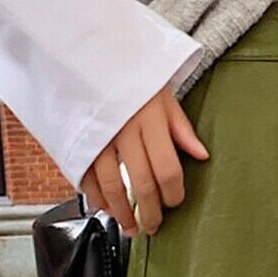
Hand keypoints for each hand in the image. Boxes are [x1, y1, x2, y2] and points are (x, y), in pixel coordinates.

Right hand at [79, 84, 209, 237]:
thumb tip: (202, 155)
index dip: (173, 193)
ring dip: (122, 213)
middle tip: (154, 227)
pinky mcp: (76, 140)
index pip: (167, 169)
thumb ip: (181, 128)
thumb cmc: (129, 73)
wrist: (84, 48)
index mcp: (149, 119)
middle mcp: (122, 130)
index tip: (175, 203)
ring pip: (110, 186)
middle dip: (149, 212)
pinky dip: (95, 197)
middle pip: (141, 183)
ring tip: (130, 228)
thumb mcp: (162, 93)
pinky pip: (85, 177)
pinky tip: (105, 209)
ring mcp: (96, 137)